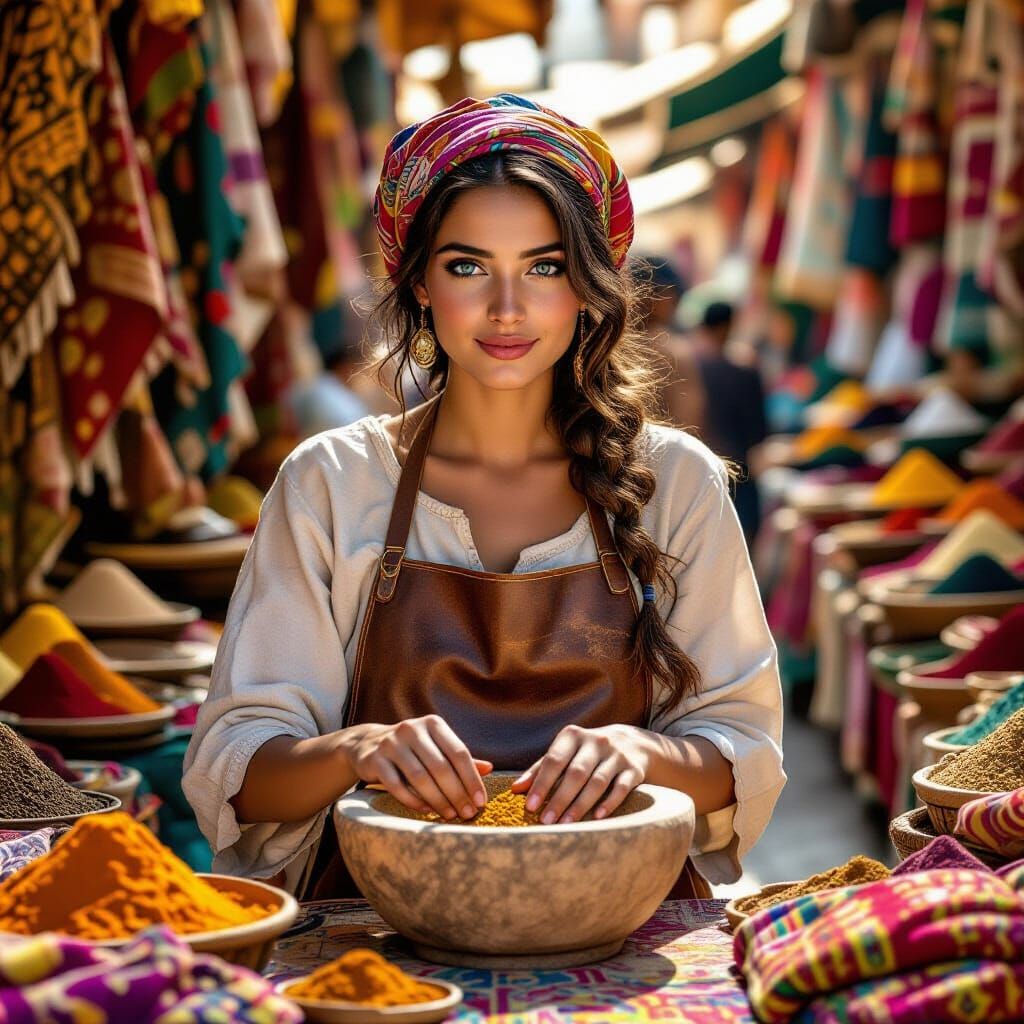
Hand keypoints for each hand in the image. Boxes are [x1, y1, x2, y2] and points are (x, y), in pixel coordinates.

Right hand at [342, 716, 491, 819]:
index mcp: (433, 724)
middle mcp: (412, 729)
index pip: (459, 752)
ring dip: (438, 800)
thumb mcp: (436, 748)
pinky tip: (427, 811)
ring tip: (450, 815)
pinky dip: (414, 801)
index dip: (472, 779)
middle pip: (441, 767)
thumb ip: (459, 758)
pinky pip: (397, 786)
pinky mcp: (375, 759)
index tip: (481, 801)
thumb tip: (489, 769)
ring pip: (420, 777)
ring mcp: (391, 743)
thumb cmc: (412, 749)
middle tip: (467, 813)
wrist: (367, 745)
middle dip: (457, 794)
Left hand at [510, 724, 649, 823]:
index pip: (554, 760)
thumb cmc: (587, 752)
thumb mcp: (565, 753)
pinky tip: (597, 818)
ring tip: (566, 824)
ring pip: (597, 781)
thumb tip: (515, 789)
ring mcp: (617, 754)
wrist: (633, 743)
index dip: (541, 783)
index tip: (530, 806)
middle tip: (546, 821)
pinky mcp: (634, 768)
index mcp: (573, 736)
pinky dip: (609, 803)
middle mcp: (596, 741)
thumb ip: (541, 769)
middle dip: (559, 798)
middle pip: (576, 773)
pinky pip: (621, 787)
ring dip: (581, 804)